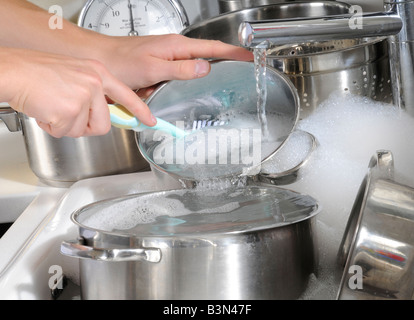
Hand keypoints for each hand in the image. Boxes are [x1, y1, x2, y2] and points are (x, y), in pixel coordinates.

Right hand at [2, 48, 154, 137]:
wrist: (13, 71)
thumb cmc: (36, 72)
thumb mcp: (75, 73)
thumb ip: (92, 91)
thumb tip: (102, 112)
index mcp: (98, 72)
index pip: (126, 95)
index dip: (140, 110)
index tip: (150, 121)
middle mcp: (94, 83)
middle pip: (103, 123)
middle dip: (86, 126)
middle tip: (68, 113)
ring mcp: (83, 97)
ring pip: (83, 130)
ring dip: (66, 125)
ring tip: (53, 107)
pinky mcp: (69, 111)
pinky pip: (66, 132)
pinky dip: (53, 127)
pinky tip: (45, 110)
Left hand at [96, 34, 253, 89]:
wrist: (99, 61)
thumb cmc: (120, 61)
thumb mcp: (153, 68)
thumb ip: (180, 69)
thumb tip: (206, 68)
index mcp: (176, 46)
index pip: (213, 48)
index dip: (233, 52)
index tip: (250, 56)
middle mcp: (173, 50)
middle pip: (206, 57)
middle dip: (221, 64)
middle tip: (238, 71)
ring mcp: (166, 59)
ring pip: (189, 71)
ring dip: (194, 81)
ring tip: (205, 87)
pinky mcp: (159, 68)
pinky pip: (174, 78)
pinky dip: (176, 86)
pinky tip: (175, 93)